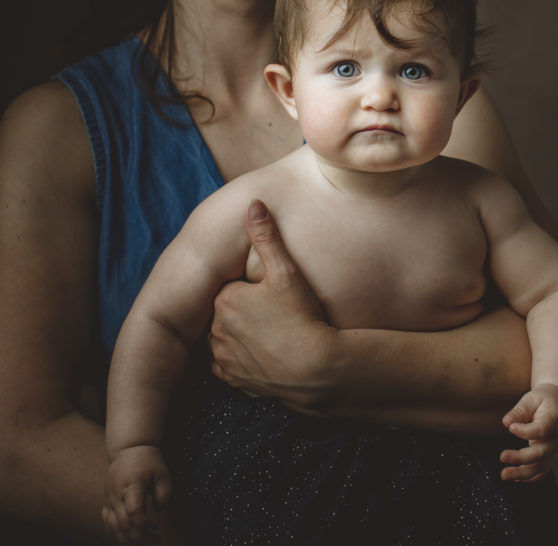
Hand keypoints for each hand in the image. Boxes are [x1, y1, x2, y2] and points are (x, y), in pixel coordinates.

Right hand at [103, 445, 170, 543]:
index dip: (144, 524)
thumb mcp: (162, 472)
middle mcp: (116, 495)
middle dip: (140, 537)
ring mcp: (109, 500)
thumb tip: (160, 510)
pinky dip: (116, 533)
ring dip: (128, 539)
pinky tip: (130, 537)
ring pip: (112, 527)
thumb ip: (164, 492)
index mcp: (132, 486)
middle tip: (156, 539)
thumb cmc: (148, 460)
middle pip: (123, 524)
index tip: (157, 525)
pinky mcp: (107, 502)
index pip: (133, 512)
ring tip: (145, 541)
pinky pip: (107, 523)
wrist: (128, 449)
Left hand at [208, 200, 336, 411]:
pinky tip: (264, 355)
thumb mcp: (287, 272)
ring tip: (272, 336)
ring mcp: (223, 357)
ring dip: (241, 337)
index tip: (273, 297)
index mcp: (224, 299)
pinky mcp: (232, 380)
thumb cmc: (303, 317)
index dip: (254, 291)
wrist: (315, 367)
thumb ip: (267, 238)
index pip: (232, 289)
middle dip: (245, 313)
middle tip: (276, 316)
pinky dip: (242, 361)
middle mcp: (216, 329)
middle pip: (227, 313)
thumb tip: (253, 204)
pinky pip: (229, 365)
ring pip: (226, 339)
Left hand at [499, 383, 557, 481]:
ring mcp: (553, 449)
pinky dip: (530, 477)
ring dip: (522, 473)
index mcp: (553, 420)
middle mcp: (555, 438)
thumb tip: (506, 423)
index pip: (541, 430)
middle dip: (521, 458)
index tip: (511, 428)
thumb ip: (519, 411)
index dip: (525, 431)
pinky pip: (542, 471)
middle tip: (502, 456)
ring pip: (540, 467)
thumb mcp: (532, 398)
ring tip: (504, 474)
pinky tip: (515, 478)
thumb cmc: (545, 400)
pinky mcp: (549, 455)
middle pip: (540, 453)